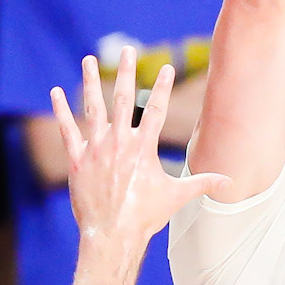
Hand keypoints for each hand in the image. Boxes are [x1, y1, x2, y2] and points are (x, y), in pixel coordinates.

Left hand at [50, 48, 224, 259]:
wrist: (113, 235)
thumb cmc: (145, 217)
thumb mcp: (176, 197)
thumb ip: (202, 183)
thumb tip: (229, 183)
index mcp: (143, 148)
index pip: (155, 109)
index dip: (161, 87)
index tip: (165, 68)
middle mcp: (119, 143)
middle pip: (122, 98)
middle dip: (125, 72)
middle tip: (126, 49)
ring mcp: (96, 150)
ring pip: (92, 108)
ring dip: (90, 82)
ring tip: (88, 60)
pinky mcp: (77, 161)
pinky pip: (68, 130)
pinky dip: (61, 111)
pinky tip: (55, 92)